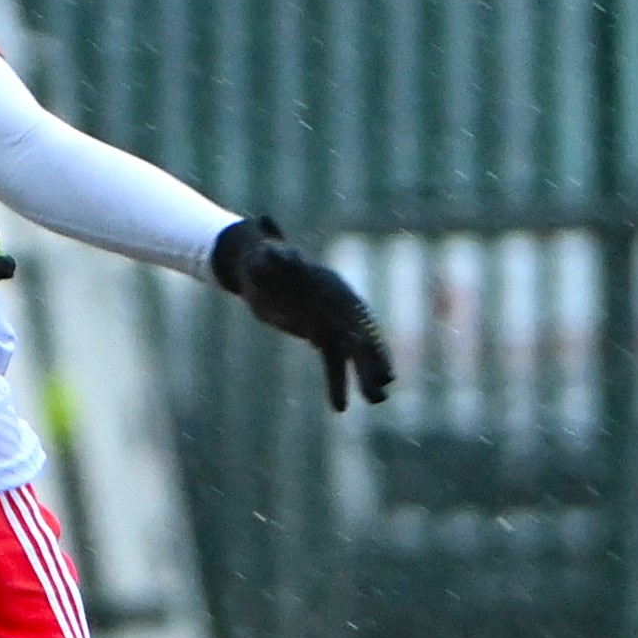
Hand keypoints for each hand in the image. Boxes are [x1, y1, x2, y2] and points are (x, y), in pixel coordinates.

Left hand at [212, 215, 393, 410]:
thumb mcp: (263, 255)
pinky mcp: (319, 334)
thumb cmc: (259, 258)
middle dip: (373, 361)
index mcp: (333, 289)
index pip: (358, 315)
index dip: (369, 336)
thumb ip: (271, 250)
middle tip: (384, 386)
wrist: (253, 268)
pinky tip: (342, 408)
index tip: (379, 358)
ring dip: (364, 377)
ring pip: (351, 353)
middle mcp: (337, 306)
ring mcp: (330, 321)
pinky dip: (336, 384)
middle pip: (360, 337)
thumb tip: (268, 228)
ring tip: (377, 400)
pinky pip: (332, 362)